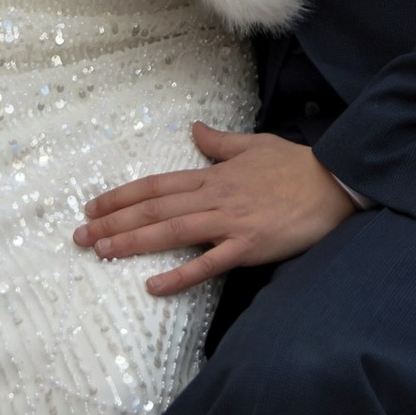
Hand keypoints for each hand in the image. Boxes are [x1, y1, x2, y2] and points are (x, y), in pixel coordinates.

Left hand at [76, 124, 361, 293]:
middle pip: (154, 209)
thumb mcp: (255, 144)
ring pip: (172, 232)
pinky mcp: (250, 247)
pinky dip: (180, 276)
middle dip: (113, 222)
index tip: (92, 208)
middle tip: (80, 237)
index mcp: (213, 175)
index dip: (121, 196)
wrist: (335, 184)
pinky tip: (154, 287)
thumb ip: (220, 142)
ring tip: (101, 252)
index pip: (156, 185)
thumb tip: (195, 128)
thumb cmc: (297, 166)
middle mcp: (215, 197)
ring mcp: (231, 222)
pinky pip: (209, 263)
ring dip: (133, 242)